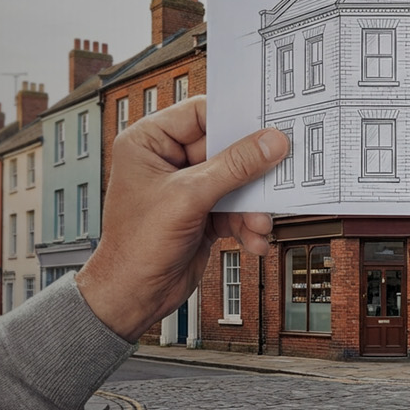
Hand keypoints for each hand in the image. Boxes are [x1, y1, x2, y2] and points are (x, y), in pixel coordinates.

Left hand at [76, 95, 285, 340]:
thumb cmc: (137, 244)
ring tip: (258, 223)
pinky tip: (252, 240)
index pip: (200, 114)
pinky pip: (234, 206)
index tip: (268, 125)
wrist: (133, 296)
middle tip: (276, 175)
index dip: (234, 119)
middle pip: (224, 148)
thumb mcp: (189, 198)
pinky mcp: (201, 212)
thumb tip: (270, 141)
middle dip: (250, 170)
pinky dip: (245, 222)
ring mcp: (186, 187)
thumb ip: (234, 166)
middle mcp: (167, 160)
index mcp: (148, 142)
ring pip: (234, 180)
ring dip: (250, 204)